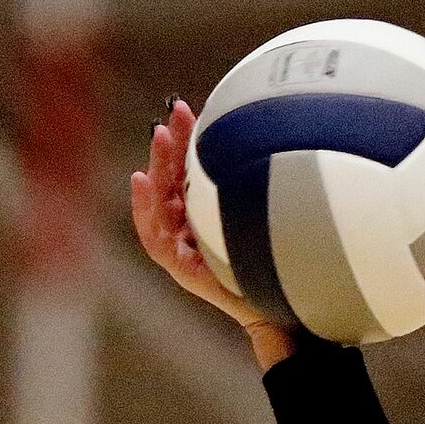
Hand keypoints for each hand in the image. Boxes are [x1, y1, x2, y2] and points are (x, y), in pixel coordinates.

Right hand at [129, 98, 296, 367]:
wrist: (283, 312)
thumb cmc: (279, 266)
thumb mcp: (272, 217)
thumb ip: (260, 189)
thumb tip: (274, 137)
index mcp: (212, 214)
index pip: (191, 171)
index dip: (185, 141)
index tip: (188, 111)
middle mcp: (195, 228)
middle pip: (174, 179)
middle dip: (172, 143)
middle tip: (176, 111)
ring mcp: (186, 248)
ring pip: (161, 201)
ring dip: (156, 166)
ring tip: (159, 137)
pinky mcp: (183, 269)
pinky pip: (154, 238)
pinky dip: (143, 209)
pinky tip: (142, 182)